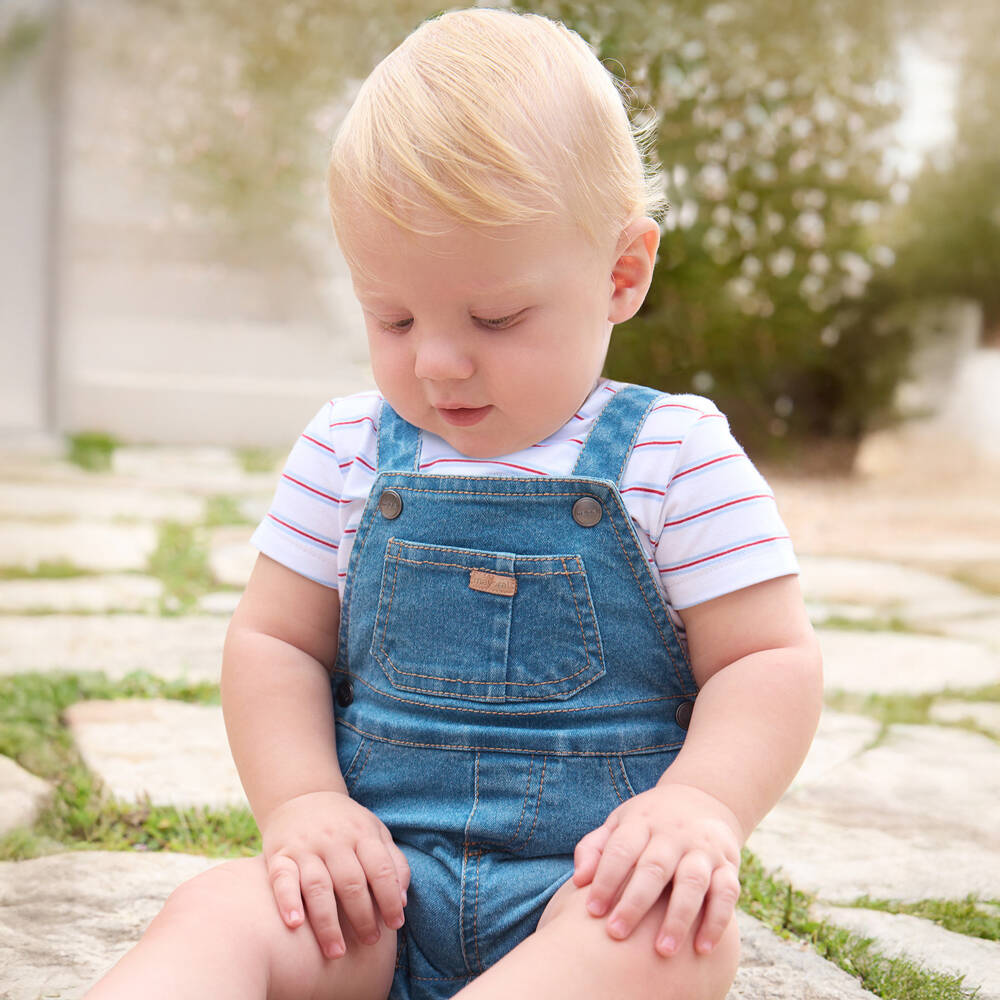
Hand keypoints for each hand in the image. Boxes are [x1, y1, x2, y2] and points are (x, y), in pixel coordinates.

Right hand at [260, 790, 409, 958]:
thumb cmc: (347, 825)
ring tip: (337, 951)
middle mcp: (334, 839)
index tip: (395, 925)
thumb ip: (394, 863)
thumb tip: (401, 902)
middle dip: (362, 916)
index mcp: (362, 833)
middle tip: (370, 942)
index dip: (389, 899)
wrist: (302, 796)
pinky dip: (287, 901)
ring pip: (318, 886)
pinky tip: (295, 925)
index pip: (381, 868)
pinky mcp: (279, 855)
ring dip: (327, 922)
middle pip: (351, 882)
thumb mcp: (375, 832)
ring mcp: (305, 847)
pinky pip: (281, 879)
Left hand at [572, 782, 741, 956]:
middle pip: (654, 867)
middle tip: (616, 934)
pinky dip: (717, 921)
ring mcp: (702, 848)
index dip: (605, 879)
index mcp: (642, 822)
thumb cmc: (648, 823)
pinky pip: (727, 893)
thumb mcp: (619, 823)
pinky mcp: (728, 864)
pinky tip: (702, 948)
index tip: (592, 911)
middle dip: (635, 903)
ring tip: (663, 951)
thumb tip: (578, 880)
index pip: (621, 849)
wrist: (703, 799)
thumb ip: (595, 848)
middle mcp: (673, 834)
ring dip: (678, 917)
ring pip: (693, 881)